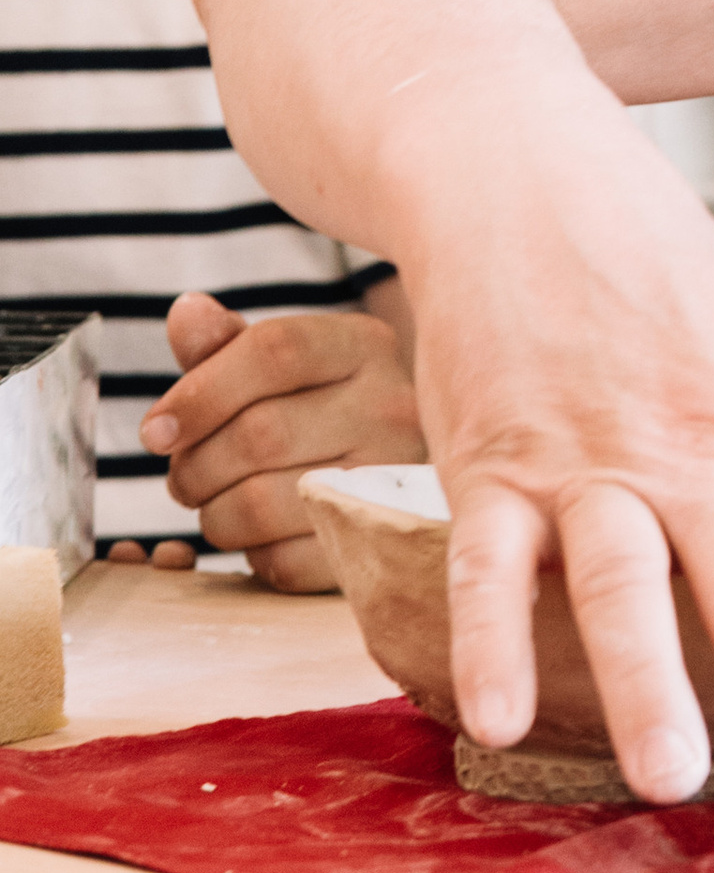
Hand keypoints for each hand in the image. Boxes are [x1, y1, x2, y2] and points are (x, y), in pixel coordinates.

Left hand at [142, 294, 427, 591]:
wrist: (399, 476)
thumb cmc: (320, 411)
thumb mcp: (278, 367)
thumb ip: (225, 344)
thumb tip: (185, 311)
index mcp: (364, 346)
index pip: (273, 351)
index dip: (199, 393)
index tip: (155, 431)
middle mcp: (391, 407)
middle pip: (258, 434)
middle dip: (195, 465)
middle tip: (183, 476)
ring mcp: (393, 481)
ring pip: (260, 504)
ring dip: (213, 514)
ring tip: (217, 504)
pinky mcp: (379, 546)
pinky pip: (283, 561)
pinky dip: (251, 554)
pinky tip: (260, 536)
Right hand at [399, 108, 713, 864]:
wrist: (524, 178)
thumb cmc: (654, 273)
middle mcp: (697, 451)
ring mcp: (590, 461)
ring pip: (629, 588)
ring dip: (652, 691)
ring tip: (672, 782)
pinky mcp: (493, 462)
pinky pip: (492, 564)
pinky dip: (493, 642)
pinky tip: (502, 717)